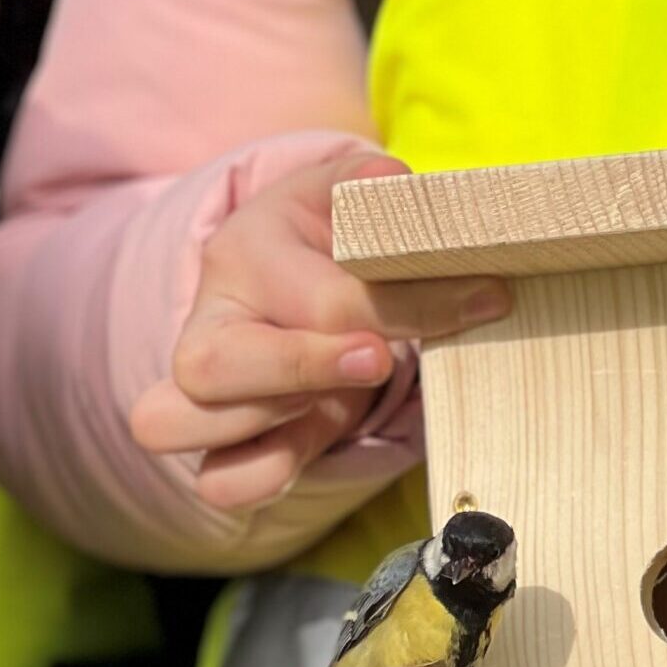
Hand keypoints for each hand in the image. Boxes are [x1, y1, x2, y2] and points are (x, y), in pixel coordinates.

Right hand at [130, 152, 509, 510]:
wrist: (288, 278)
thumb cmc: (328, 238)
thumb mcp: (348, 193)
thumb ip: (374, 183)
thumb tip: (399, 189)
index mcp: (239, 254)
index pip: (321, 300)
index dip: (406, 309)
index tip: (484, 300)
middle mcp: (202, 324)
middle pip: (212, 366)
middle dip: (307, 368)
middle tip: (378, 360)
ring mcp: (199, 393)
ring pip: (182, 425)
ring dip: (276, 424)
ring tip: (332, 400)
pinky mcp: (221, 446)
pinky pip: (219, 483)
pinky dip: (263, 479)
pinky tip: (309, 443)